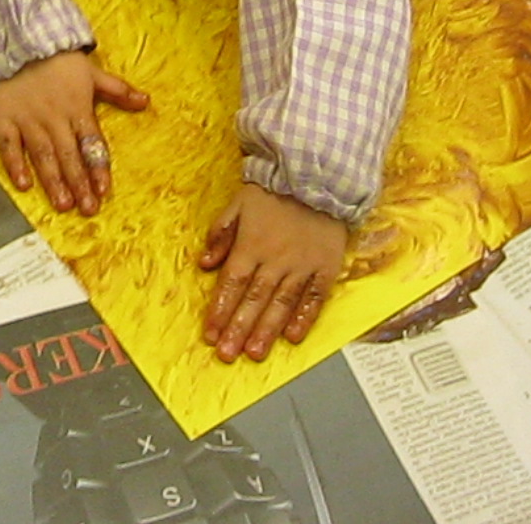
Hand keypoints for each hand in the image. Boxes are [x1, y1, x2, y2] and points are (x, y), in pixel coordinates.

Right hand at [0, 51, 147, 215]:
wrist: (17, 39)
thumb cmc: (57, 59)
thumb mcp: (91, 71)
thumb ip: (118, 90)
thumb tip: (146, 102)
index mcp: (78, 108)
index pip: (91, 143)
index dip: (98, 168)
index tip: (103, 190)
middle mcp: (54, 118)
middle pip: (69, 156)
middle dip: (79, 184)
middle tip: (86, 209)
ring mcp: (28, 120)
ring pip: (43, 155)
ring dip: (53, 181)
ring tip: (62, 204)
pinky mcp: (4, 119)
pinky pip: (9, 146)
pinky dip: (15, 165)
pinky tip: (23, 185)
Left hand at [198, 184, 347, 362]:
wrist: (318, 176)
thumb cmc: (274, 189)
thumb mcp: (238, 204)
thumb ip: (221, 234)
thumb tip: (204, 264)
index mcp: (251, 245)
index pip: (231, 284)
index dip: (219, 310)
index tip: (210, 334)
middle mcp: (275, 260)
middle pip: (253, 300)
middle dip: (238, 329)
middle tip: (227, 354)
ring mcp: (302, 265)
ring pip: (281, 303)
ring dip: (266, 330)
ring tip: (254, 353)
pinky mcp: (326, 267)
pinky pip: (315, 297)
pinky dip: (304, 317)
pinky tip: (293, 336)